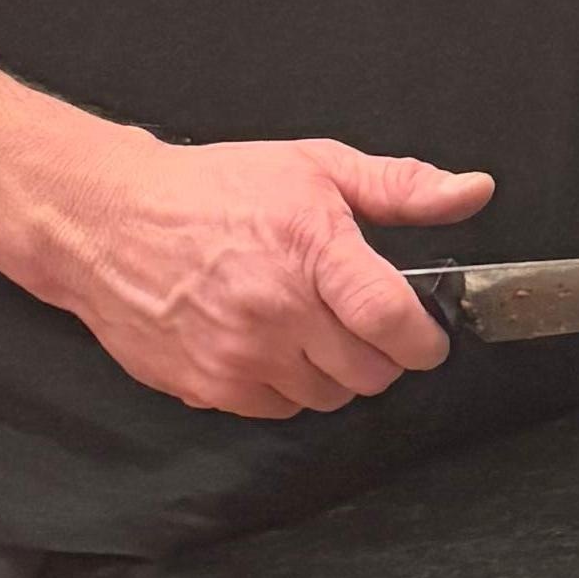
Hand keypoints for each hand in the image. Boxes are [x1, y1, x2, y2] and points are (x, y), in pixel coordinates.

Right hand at [49, 138, 492, 419]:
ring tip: (310, 328)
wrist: (107, 221)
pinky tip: (270, 346)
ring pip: (328, 398)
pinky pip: (279, 410)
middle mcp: (276, 311)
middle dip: (381, 355)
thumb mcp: (316, 168)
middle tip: (363, 325)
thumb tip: (471, 191)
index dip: (424, 340)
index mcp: (311, 252)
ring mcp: (239, 355)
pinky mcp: (208, 386)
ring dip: (334, 374)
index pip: (391, 322)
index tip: (427, 337)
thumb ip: (401, 187)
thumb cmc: (212, 190)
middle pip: (370, 374)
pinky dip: (286, 387)